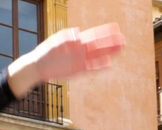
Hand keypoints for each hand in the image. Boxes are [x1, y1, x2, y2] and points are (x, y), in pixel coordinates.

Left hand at [7, 24, 123, 95]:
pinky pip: (91, 68)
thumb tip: (78, 33)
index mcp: (76, 41)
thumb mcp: (55, 41)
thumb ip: (67, 37)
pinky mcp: (77, 70)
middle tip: (123, 40)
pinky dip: (100, 66)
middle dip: (111, 42)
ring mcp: (80, 60)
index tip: (116, 28)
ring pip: (98, 56)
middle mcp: (80, 50)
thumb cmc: (45, 52)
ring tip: (120, 50)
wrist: (38, 67)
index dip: (105, 32)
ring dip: (109, 53)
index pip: (94, 35)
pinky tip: (109, 64)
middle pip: (99, 45)